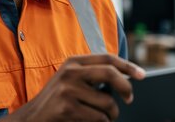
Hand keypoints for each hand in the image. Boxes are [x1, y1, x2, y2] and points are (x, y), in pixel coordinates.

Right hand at [1, 54, 145, 121]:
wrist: (32, 117)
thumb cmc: (57, 100)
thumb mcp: (70, 79)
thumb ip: (91, 74)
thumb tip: (124, 77)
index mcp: (73, 62)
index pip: (106, 58)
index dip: (127, 66)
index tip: (141, 75)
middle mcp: (70, 72)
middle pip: (110, 74)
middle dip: (125, 88)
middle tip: (129, 99)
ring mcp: (68, 90)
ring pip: (107, 103)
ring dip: (110, 115)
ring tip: (100, 116)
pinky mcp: (68, 108)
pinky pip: (99, 118)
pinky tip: (88, 121)